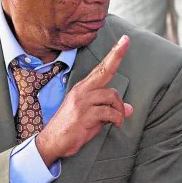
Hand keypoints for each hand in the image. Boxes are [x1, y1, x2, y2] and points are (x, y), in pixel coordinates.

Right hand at [36, 35, 132, 165]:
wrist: (52, 142)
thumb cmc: (73, 128)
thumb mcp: (93, 117)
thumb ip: (110, 110)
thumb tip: (130, 110)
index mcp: (84, 88)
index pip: (101, 68)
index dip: (113, 54)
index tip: (124, 40)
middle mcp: (82, 91)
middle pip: (104, 70)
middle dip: (116, 55)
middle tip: (126, 40)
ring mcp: (82, 102)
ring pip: (111, 95)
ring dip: (120, 108)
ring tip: (118, 119)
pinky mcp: (84, 115)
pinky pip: (108, 112)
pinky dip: (116, 118)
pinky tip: (115, 124)